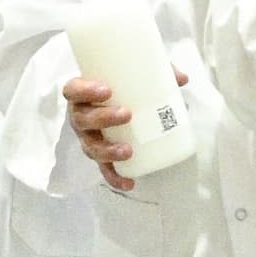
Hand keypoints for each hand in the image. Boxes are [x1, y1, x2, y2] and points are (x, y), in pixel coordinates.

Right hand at [62, 67, 164, 195]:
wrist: (112, 104)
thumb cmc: (119, 87)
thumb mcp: (133, 75)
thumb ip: (155, 72)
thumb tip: (182, 79)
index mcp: (82, 94)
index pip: (73, 90)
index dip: (85, 90)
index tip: (106, 90)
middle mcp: (80, 117)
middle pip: (82, 119)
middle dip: (103, 118)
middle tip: (127, 114)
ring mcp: (88, 138)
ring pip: (90, 146)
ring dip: (107, 150)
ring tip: (127, 151)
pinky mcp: (99, 155)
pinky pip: (104, 169)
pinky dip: (115, 177)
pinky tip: (129, 183)